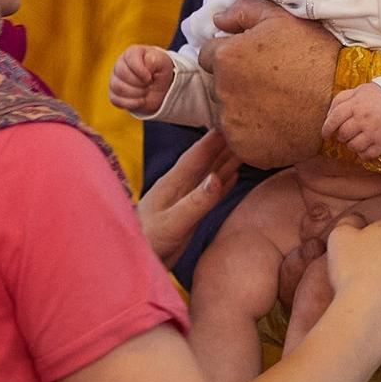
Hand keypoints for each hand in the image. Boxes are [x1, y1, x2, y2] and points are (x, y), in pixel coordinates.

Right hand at [109, 44, 176, 114]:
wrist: (159, 86)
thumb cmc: (159, 70)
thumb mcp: (162, 62)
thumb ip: (154, 59)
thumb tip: (146, 65)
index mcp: (131, 53)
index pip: (131, 60)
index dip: (142, 71)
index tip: (150, 77)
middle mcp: (120, 64)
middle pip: (122, 74)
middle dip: (140, 83)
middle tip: (149, 85)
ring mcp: (115, 79)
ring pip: (118, 88)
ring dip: (136, 93)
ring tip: (146, 92)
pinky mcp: (114, 94)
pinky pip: (116, 100)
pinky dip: (131, 103)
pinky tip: (141, 101)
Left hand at [137, 131, 239, 266]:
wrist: (134, 261)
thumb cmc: (148, 242)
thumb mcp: (173, 223)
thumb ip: (196, 202)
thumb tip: (217, 176)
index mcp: (174, 183)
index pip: (198, 154)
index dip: (215, 137)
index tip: (232, 120)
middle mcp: (180, 186)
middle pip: (207, 160)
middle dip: (225, 143)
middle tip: (246, 129)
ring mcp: (184, 199)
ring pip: (210, 174)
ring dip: (227, 161)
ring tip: (246, 147)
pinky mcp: (188, 213)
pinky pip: (210, 193)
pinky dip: (223, 183)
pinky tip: (231, 176)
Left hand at [204, 0, 339, 168]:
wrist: (342, 99)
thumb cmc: (315, 55)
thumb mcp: (281, 18)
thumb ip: (243, 11)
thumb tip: (217, 20)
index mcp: (226, 57)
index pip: (208, 55)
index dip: (231, 55)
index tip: (253, 61)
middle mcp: (222, 92)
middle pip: (217, 85)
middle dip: (235, 82)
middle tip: (269, 82)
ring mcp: (233, 124)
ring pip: (227, 114)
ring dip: (242, 109)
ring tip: (275, 103)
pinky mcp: (245, 149)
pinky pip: (240, 138)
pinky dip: (253, 133)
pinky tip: (276, 123)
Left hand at [324, 82, 380, 159]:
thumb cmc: (377, 95)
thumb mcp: (357, 91)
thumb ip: (340, 100)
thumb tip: (328, 117)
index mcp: (356, 105)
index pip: (334, 119)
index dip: (327, 128)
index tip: (325, 134)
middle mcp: (364, 119)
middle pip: (343, 134)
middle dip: (341, 136)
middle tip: (345, 134)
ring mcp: (375, 132)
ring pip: (353, 147)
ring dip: (351, 145)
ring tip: (356, 139)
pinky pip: (367, 155)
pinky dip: (362, 154)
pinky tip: (365, 146)